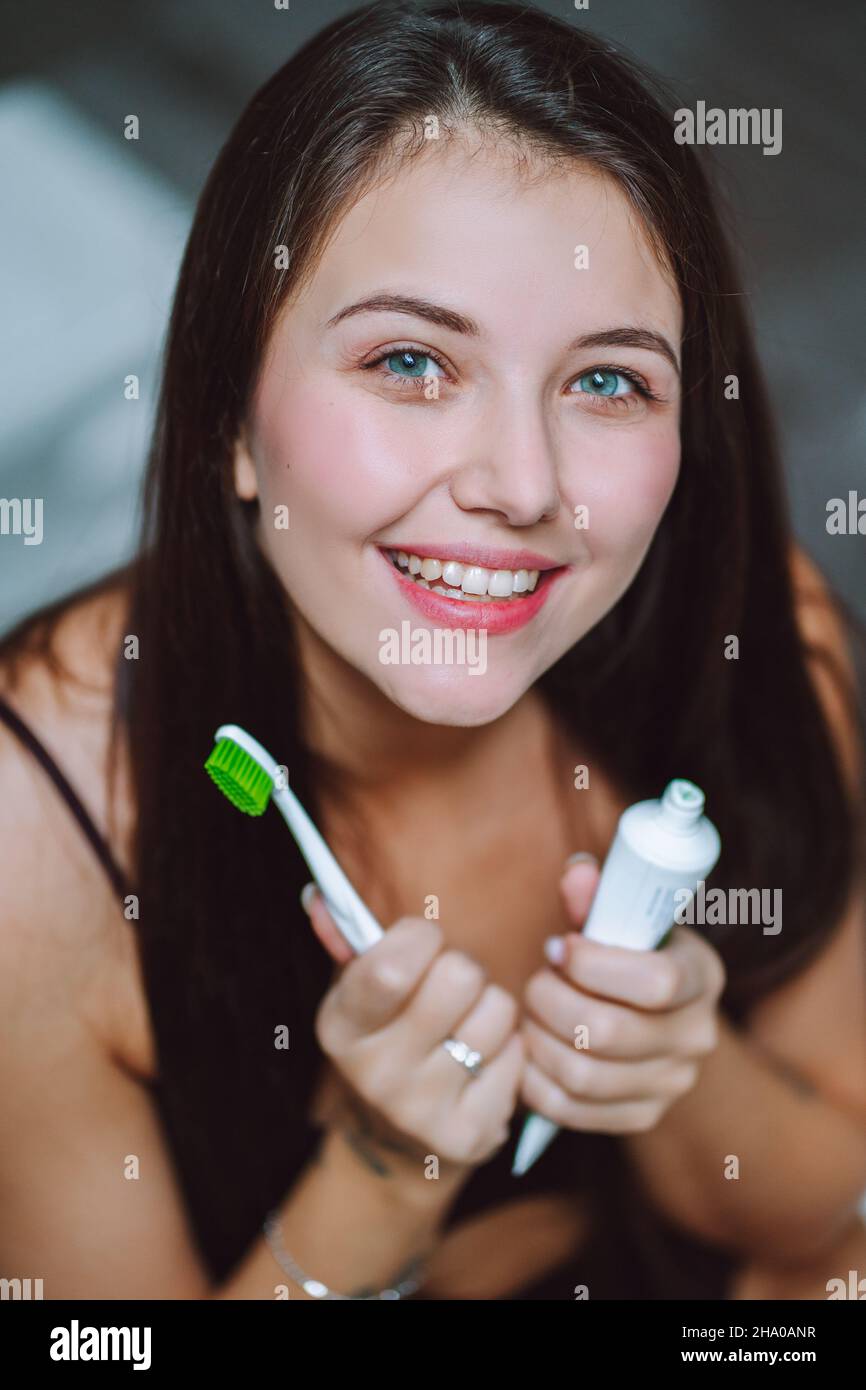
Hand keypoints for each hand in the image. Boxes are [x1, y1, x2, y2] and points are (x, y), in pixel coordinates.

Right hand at [303, 886, 524, 1171]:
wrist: (399, 1142)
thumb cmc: (390, 1034)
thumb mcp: (361, 991)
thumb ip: (348, 939)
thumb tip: (320, 897)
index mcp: (341, 1026)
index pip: (391, 967)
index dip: (421, 937)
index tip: (424, 942)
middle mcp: (374, 1073)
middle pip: (459, 978)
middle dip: (465, 970)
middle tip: (451, 991)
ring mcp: (421, 1110)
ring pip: (497, 1012)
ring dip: (491, 1010)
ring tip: (467, 1028)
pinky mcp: (468, 1135)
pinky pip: (518, 1054)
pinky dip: (509, 1050)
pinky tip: (482, 1064)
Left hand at [519, 856, 726, 1133]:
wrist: (657, 1022)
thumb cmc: (627, 957)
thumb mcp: (622, 922)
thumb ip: (596, 899)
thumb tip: (576, 872)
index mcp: (700, 976)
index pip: (657, 982)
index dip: (594, 965)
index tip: (560, 948)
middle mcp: (696, 1036)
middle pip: (607, 1032)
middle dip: (551, 1001)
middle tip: (535, 982)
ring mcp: (671, 1083)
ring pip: (582, 1075)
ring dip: (537, 1039)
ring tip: (529, 1014)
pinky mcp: (640, 1116)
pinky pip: (569, 1109)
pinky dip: (534, 1079)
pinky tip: (529, 1048)